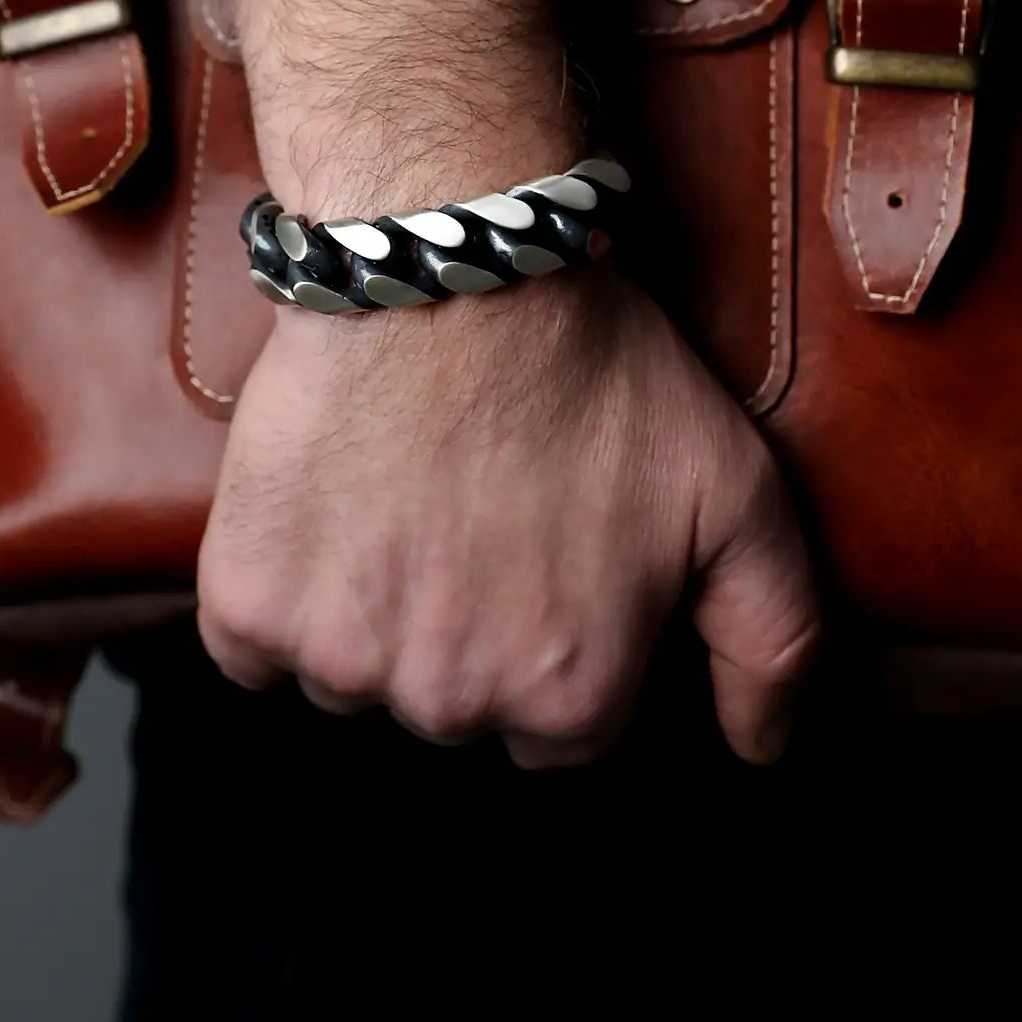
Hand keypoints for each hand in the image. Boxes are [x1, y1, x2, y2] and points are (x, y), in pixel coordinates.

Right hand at [197, 268, 818, 766]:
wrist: (452, 268)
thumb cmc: (598, 372)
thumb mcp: (739, 495)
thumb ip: (772, 641)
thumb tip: (762, 752)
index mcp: (569, 698)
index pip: (561, 729)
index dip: (559, 638)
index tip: (547, 555)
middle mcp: (451, 705)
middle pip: (455, 708)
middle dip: (467, 632)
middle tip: (476, 510)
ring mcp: (340, 659)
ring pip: (353, 678)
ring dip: (371, 614)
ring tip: (401, 497)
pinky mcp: (249, 602)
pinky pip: (255, 646)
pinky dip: (280, 594)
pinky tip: (327, 512)